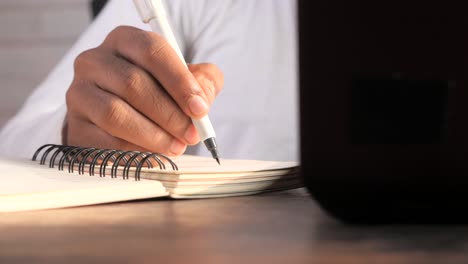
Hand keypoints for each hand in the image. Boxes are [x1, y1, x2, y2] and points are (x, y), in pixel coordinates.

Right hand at [64, 26, 223, 155]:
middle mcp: (95, 61)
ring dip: (152, 135)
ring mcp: (79, 92)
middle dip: (170, 114)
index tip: (200, 109)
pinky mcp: (74, 125)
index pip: (152, 51)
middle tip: (192, 134)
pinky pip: (104, 141)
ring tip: (176, 147)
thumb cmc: (155, 92)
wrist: (118, 118)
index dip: (179, 81)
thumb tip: (201, 97)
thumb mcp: (183, 80)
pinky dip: (134, 153)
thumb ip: (202, 81)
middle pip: (133, 83)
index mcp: (124, 40)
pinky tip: (154, 157)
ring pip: (116, 114)